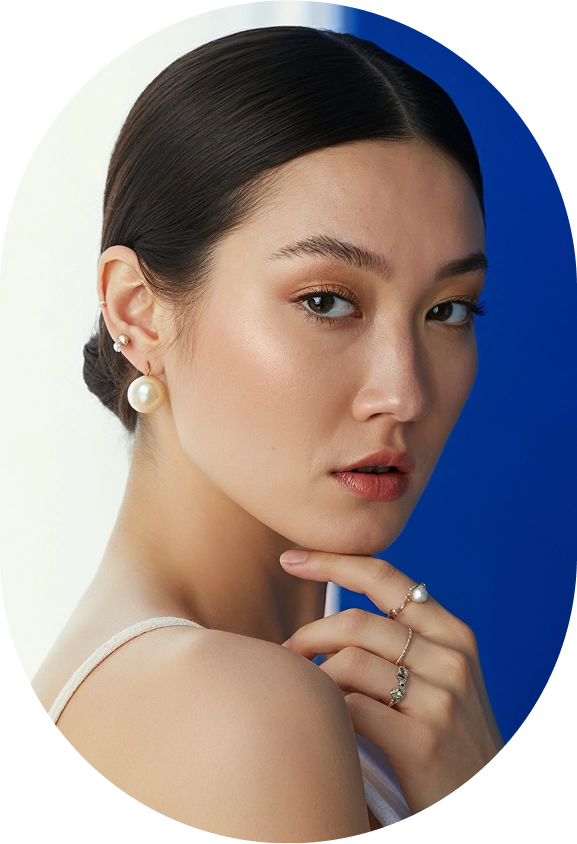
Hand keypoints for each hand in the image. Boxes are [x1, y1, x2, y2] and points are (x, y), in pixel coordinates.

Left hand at [279, 549, 502, 815]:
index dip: (332, 561)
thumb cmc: (446, 743)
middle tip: (286, 652)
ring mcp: (441, 696)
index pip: (384, 576)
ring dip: (315, 675)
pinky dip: (326, 708)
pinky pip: (351, 706)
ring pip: (350, 661)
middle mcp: (451, 656)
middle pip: (357, 622)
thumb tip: (331, 621)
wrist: (480, 804)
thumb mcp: (440, 680)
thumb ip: (403, 645)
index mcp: (452, 633)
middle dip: (309, 633)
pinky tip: (323, 720)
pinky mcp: (424, 739)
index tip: (290, 558)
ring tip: (304, 691)